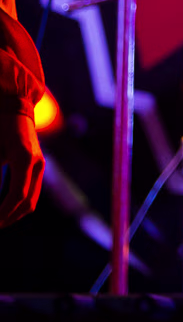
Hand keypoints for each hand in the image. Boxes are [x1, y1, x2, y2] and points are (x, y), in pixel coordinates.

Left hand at [0, 100, 42, 229]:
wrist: (14, 104)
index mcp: (24, 158)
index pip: (18, 195)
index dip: (4, 212)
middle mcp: (36, 163)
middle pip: (28, 202)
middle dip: (9, 217)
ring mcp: (39, 165)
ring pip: (31, 200)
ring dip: (15, 213)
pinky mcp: (36, 165)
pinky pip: (31, 191)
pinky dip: (19, 203)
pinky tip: (5, 208)